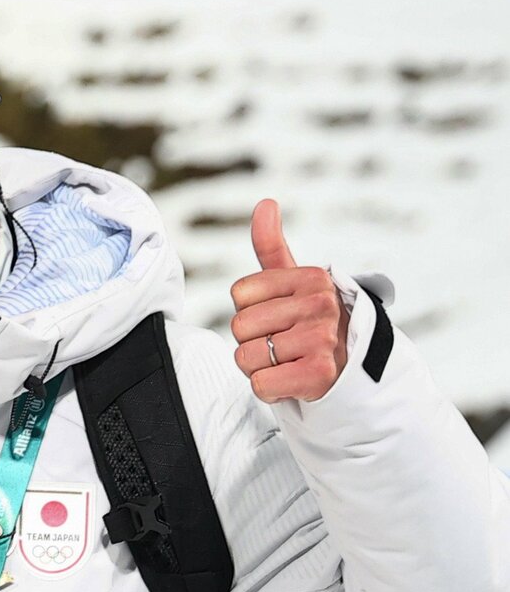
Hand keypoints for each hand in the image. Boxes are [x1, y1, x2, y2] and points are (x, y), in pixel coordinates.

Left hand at [230, 199, 348, 402]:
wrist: (352, 372)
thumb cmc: (312, 325)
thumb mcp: (294, 284)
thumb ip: (271, 247)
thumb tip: (265, 203)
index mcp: (311, 278)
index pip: (239, 294)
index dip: (250, 312)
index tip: (279, 318)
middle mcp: (320, 304)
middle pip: (239, 327)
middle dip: (253, 342)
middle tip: (284, 345)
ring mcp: (322, 339)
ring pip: (246, 358)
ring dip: (260, 367)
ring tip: (289, 362)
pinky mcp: (320, 374)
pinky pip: (260, 384)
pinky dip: (269, 389)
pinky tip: (292, 381)